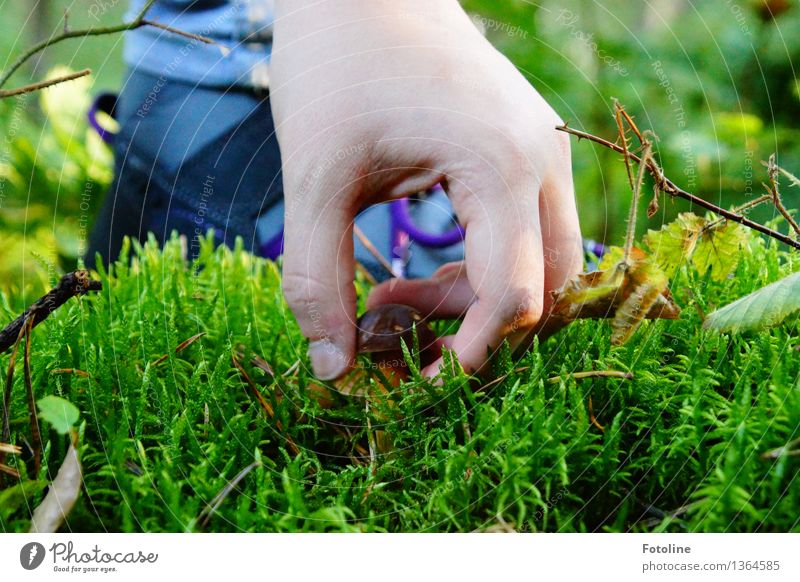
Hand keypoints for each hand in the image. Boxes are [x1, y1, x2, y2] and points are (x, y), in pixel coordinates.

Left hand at [271, 0, 582, 379]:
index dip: (472, 354)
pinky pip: (529, 232)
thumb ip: (315, 278)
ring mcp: (545, 152)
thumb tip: (331, 365)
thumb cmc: (337, 66)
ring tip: (396, 292)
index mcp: (500, 165)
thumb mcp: (313, 177)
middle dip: (478, 327)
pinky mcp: (528, 150)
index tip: (420, 380)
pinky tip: (426, 260)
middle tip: (398, 324)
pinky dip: (485, 265)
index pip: (515, 295)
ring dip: (479, 299)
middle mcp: (543, 161)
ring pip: (545, 264)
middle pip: (545, 288)